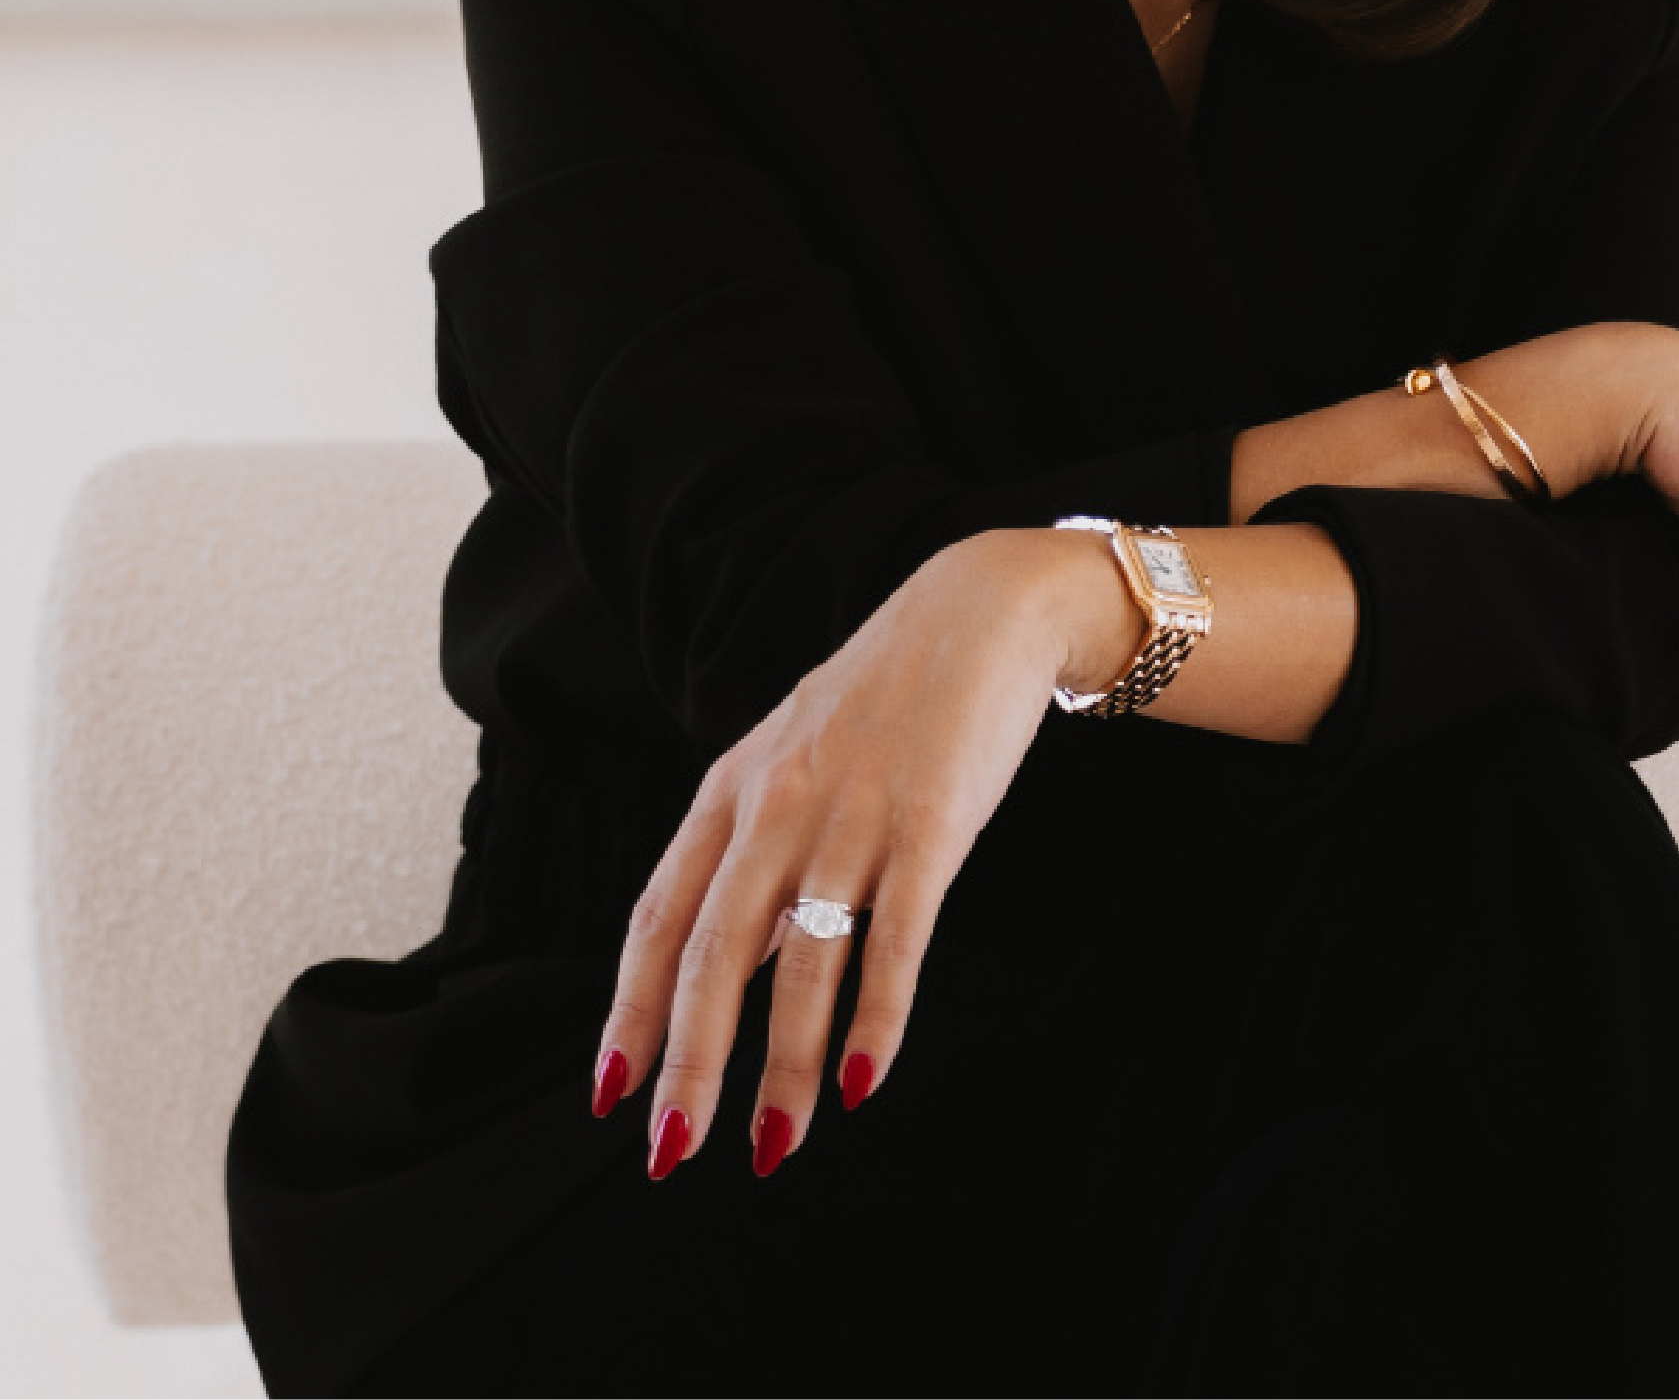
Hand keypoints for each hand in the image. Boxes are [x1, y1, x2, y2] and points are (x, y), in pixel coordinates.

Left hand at [591, 531, 1076, 1179]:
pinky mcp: (930, 823)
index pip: (660, 915)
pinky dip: (877, 1015)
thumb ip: (758, 847)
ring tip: (775, 1145)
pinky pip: (896, 936)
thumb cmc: (886, 694)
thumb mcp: (796, 755)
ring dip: (786, 1066)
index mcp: (734, 789)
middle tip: (673, 1155)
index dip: (630, 1010)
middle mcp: (779, 804)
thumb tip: (735, 958)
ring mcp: (854, 813)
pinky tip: (866, 1081)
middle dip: (690, 1063)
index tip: (611, 1094)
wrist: (980, 611)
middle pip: (713, 952)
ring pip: (802, 961)